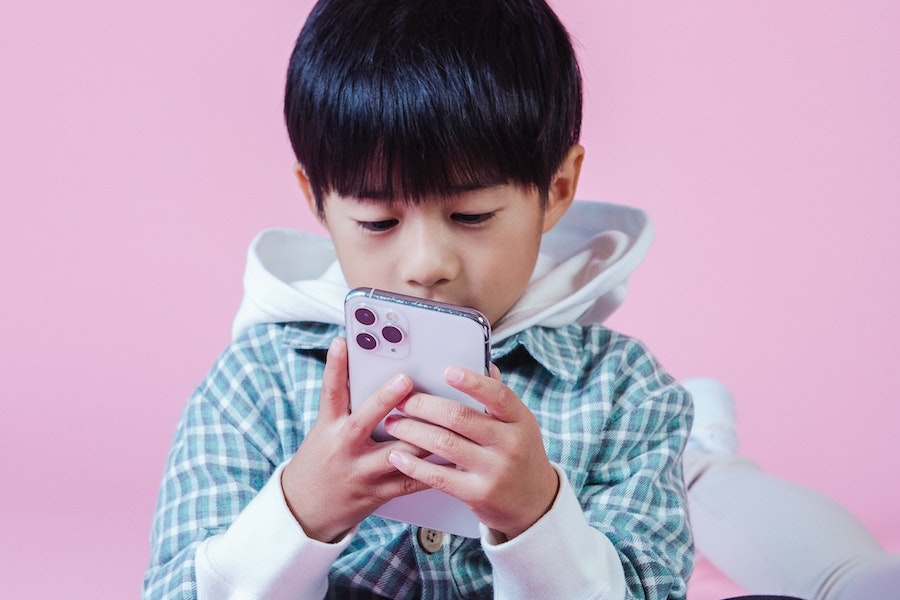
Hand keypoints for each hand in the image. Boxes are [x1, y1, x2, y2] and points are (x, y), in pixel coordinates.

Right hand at [281, 337, 430, 542]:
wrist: (306, 510)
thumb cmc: (321, 461)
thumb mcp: (324, 430)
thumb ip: (346, 405)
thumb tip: (367, 368)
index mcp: (328, 428)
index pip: (330, 393)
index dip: (335, 367)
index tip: (343, 344)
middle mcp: (343, 448)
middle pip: (363, 421)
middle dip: (384, 400)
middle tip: (405, 379)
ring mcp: (361, 473)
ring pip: (396, 453)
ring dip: (422, 435)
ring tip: (444, 417)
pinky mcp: (378, 494)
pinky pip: (410, 481)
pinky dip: (432, 469)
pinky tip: (452, 457)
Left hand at [384, 364, 558, 539]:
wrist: (535, 503)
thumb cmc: (519, 455)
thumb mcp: (518, 425)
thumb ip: (498, 398)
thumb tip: (482, 364)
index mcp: (520, 420)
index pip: (498, 395)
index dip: (472, 382)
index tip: (447, 371)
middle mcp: (509, 444)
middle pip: (460, 417)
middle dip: (424, 406)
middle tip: (402, 401)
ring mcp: (494, 471)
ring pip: (444, 443)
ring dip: (412, 431)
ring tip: (393, 424)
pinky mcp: (477, 494)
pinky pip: (438, 476)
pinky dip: (413, 464)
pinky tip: (397, 456)